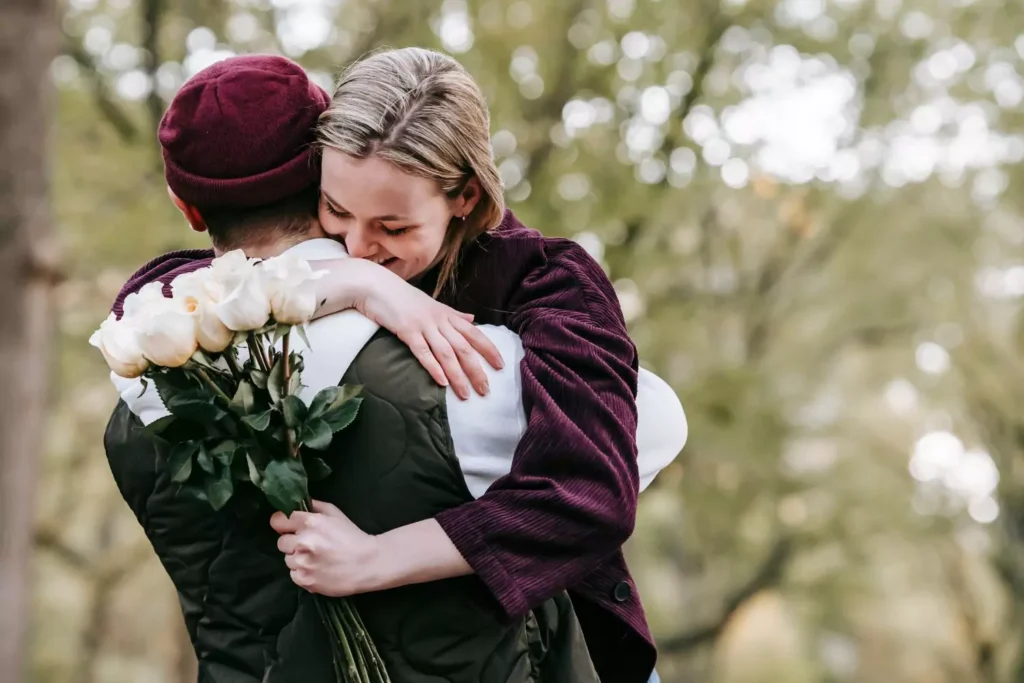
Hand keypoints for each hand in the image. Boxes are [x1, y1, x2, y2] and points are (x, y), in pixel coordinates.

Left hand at [270, 500, 378, 596]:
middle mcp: (303, 541)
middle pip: (281, 542)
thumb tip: (298, 503)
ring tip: (316, 559)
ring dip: (298, 559)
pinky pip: (293, 575)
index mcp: (310, 522)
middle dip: (292, 543)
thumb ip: (315, 506)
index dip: (283, 523)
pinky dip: (303, 573)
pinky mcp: (304, 580)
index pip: (279, 520)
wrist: (368, 564)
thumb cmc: (352, 537)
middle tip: (308, 545)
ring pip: (287, 560)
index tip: (287, 527)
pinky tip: (317, 570)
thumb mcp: (336, 514)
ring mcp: (302, 562)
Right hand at [315, 258, 503, 398]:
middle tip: (486, 390)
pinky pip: (423, 352)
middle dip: (477, 370)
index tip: (501, 365)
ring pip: (447, 353)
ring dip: (458, 375)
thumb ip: (453, 314)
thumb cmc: (401, 296)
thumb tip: (472, 319)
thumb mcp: (431, 303)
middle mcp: (439, 320)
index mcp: (446, 314)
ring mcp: (423, 325)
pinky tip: (442, 382)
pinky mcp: (407, 331)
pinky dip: (434, 368)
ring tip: (465, 394)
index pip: (474, 333)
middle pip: (464, 348)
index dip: (489, 349)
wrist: (374, 285)